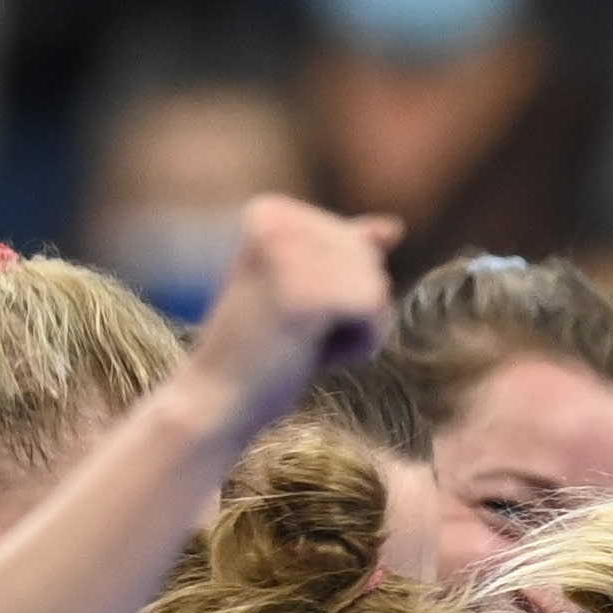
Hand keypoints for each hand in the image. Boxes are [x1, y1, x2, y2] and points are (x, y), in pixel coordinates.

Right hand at [186, 198, 402, 415]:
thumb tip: (395, 226)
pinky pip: (375, 312)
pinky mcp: (305, 293)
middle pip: (370, 260)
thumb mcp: (306, 290)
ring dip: (355, 330)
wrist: (216, 403)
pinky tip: (310, 353)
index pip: (355, 241)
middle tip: (295, 333)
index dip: (339, 288)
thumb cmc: (263, 352)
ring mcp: (288, 254)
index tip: (289, 310)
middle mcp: (276, 220)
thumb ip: (345, 253)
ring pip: (378, 286)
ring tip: (301, 342)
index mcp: (269, 210)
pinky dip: (358, 345)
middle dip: (352, 308)